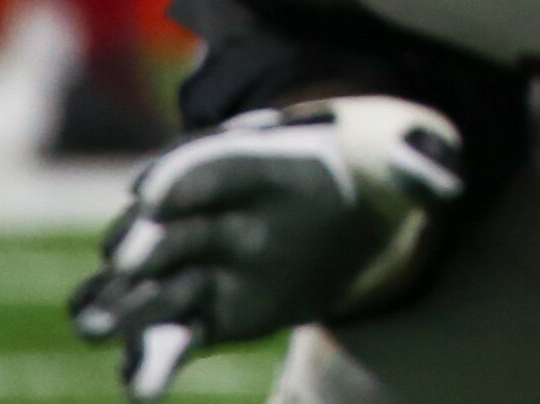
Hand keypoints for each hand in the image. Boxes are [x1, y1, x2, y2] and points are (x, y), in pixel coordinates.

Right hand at [72, 98, 464, 397]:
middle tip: (123, 261)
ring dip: (122, 304)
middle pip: (168, 226)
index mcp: (259, 165)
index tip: (151, 191)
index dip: (178, 174)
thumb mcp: (408, 158)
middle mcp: (220, 215)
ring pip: (153, 286)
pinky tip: (141, 386)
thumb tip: (443, 181)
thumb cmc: (382, 169)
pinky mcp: (210, 311)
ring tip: (95, 327)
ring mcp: (209, 265)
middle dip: (142, 240)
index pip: (207, 164)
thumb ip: (420, 168)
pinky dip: (152, 359)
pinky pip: (172, 335)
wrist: (368, 209)